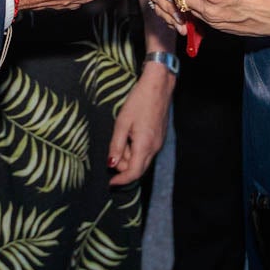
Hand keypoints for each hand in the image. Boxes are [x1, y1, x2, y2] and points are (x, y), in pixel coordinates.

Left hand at [107, 65, 172, 184]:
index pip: (133, 173)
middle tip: (114, 149)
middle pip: (138, 168)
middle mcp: (154, 147)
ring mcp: (158, 142)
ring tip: (123, 135)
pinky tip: (130, 133)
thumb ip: (116, 145)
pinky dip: (135, 148)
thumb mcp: (122, 122)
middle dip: (123, 165)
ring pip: (142, 159)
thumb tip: (111, 164)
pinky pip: (146, 150)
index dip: (121, 180)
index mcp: (145, 145)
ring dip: (129, 155)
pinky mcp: (159, 137)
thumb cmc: (139, 101)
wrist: (158, 86)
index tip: (110, 183)